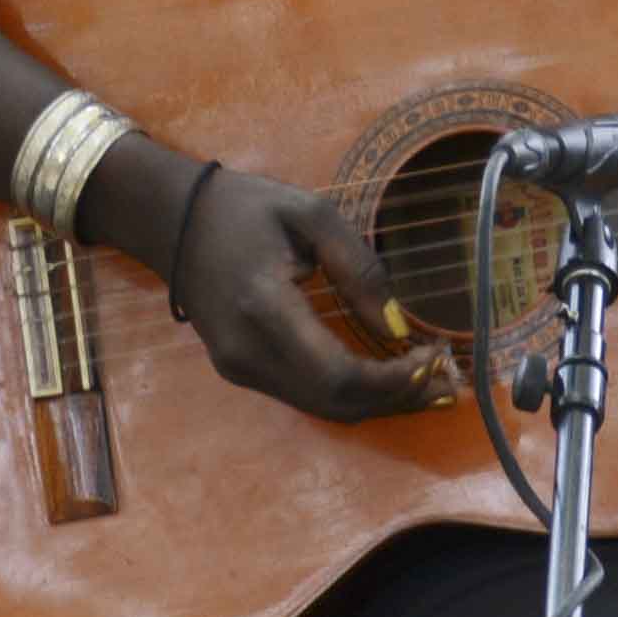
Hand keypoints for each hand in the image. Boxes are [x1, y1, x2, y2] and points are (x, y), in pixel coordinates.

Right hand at [160, 156, 453, 424]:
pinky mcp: (238, 372)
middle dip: (397, 399)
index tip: (434, 357)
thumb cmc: (245, 207)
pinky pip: (305, 397)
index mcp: (264, 308)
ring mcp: (239, 369)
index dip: (393, 381)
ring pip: (323, 409)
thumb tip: (400, 329)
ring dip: (378, 402)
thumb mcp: (312, 215)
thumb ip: (361, 270)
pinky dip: (350, 393)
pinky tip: (384, 377)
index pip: (339, 373)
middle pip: (336, 403)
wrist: (171, 220)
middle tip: (446, 378)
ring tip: (427, 382)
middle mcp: (248, 353)